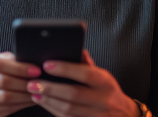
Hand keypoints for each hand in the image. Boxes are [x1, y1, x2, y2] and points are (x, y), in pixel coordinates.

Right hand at [0, 51, 40, 116]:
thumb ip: (8, 60)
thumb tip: (30, 61)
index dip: (19, 68)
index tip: (35, 70)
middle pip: (3, 81)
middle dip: (24, 83)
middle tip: (40, 83)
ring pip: (4, 98)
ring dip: (24, 96)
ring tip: (37, 93)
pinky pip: (4, 109)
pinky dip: (20, 105)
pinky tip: (28, 101)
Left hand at [26, 50, 141, 116]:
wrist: (124, 116)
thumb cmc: (107, 91)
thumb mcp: (102, 75)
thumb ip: (87, 64)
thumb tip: (76, 48)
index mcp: (106, 82)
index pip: (85, 74)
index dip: (65, 69)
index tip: (46, 65)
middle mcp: (103, 100)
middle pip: (74, 94)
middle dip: (51, 88)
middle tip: (32, 82)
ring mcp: (97, 116)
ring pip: (68, 110)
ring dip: (48, 101)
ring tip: (34, 92)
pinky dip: (53, 110)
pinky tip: (43, 102)